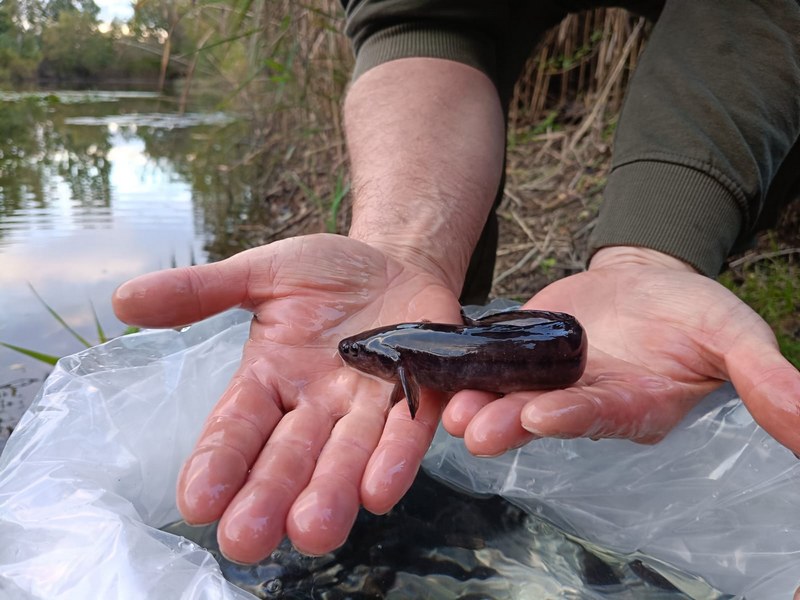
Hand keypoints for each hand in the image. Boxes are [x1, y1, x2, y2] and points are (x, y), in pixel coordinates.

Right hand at [113, 233, 460, 561]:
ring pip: (346, 456)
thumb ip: (202, 291)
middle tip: (246, 540)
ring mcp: (367, 405)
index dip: (217, 462)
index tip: (194, 503)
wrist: (395, 261)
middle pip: (288, 457)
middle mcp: (314, 405)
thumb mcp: (263, 273)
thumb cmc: (327, 274)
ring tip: (312, 531)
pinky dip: (394, 458)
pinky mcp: (418, 394)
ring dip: (330, 493)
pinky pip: (406, 430)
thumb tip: (124, 299)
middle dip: (268, 496)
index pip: (237, 427)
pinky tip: (380, 491)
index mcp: (270, 379)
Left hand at [443, 247, 799, 455]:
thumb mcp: (731, 332)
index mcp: (636, 406)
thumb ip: (761, 374)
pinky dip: (468, 370)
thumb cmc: (692, 311)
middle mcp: (588, 405)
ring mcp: (552, 383)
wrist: (646, 282)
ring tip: (446, 409)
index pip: (604, 417)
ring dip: (478, 404)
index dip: (574, 417)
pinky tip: (437, 369)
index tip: (540, 415)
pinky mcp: (524, 358)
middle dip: (508, 424)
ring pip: (510, 398)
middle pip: (545, 418)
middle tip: (472, 430)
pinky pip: (493, 366)